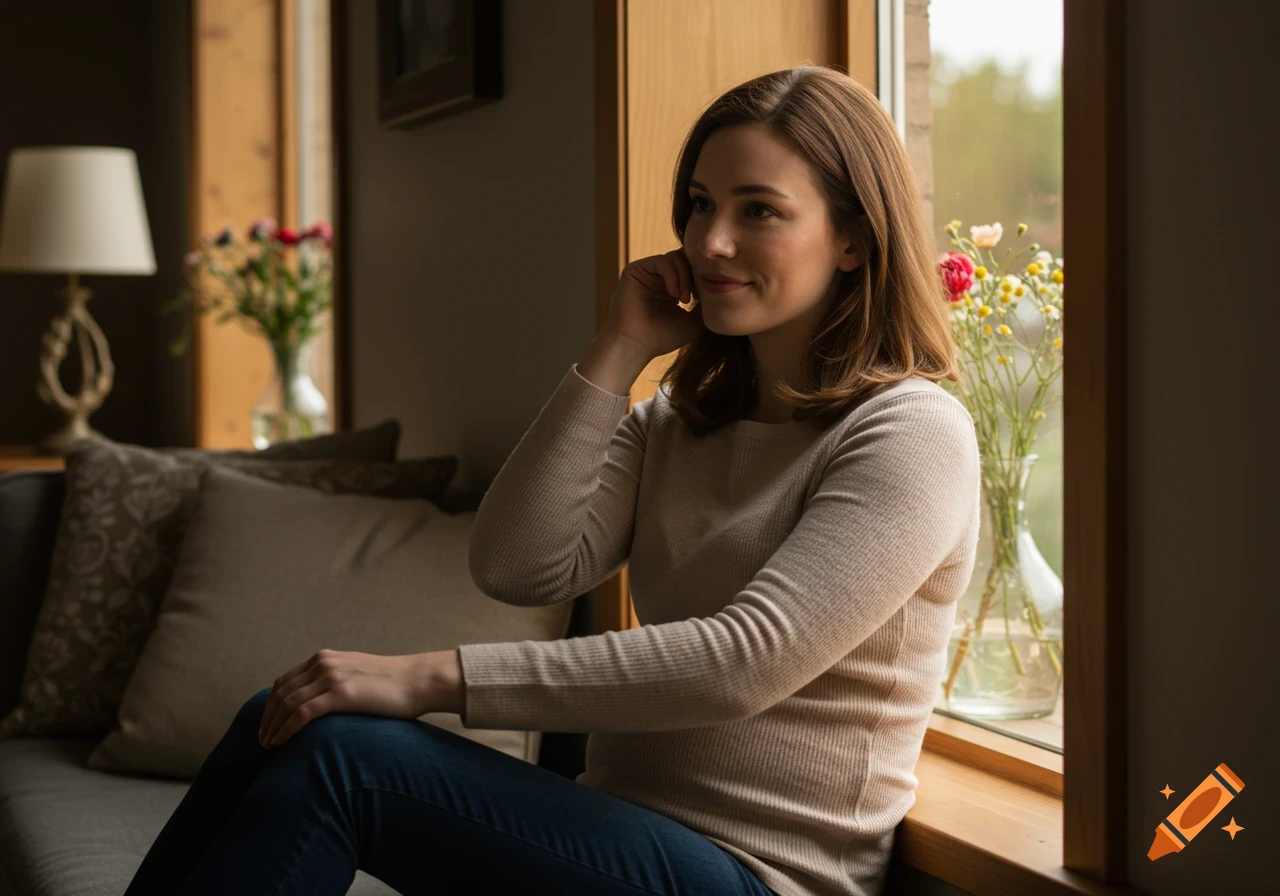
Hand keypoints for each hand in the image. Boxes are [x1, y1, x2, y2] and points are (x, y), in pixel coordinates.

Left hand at [256, 648, 456, 748]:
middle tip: (261, 741)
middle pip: (281, 692)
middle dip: (267, 718)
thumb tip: (322, 705)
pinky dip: (286, 730)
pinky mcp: (341, 693)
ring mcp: (332, 676)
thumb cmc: (393, 685)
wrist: (418, 680)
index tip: (267, 725)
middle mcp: (324, 663)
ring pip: (287, 703)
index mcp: (326, 658)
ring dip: (273, 727)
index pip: (285, 681)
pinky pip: (302, 713)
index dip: (271, 705)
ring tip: (268, 747)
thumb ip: (336, 683)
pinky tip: (281, 743)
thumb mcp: (357, 675)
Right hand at [603, 248, 707, 358]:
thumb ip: (706, 305)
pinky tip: (674, 294)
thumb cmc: (663, 338)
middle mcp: (659, 278)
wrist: (636, 345)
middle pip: (686, 259)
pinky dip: (673, 275)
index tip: (708, 296)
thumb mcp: (694, 321)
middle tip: (696, 297)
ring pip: (676, 258)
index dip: (703, 278)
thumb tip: (720, 289)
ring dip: (685, 277)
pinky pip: (662, 261)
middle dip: (695, 275)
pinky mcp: (636, 269)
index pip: (692, 269)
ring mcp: (647, 273)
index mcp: (671, 287)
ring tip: (684, 299)